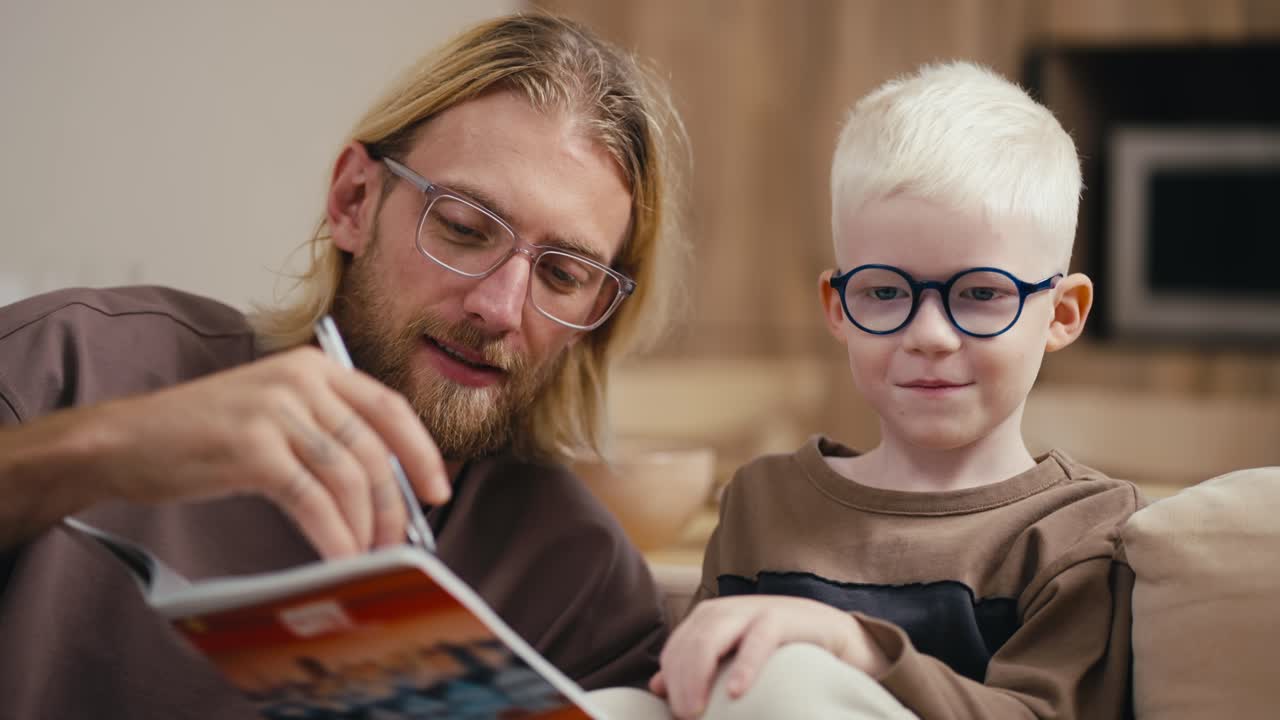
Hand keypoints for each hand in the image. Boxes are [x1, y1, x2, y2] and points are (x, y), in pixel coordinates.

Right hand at [19, 346, 448, 556]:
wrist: (123, 440)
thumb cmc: (200, 436)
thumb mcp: (273, 413)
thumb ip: (326, 433)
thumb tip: (384, 487)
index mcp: (314, 366)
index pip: (389, 406)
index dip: (421, 451)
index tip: (437, 491)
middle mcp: (300, 380)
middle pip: (373, 447)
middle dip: (393, 502)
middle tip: (398, 542)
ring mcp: (276, 411)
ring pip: (349, 475)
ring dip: (365, 525)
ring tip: (366, 557)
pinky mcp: (252, 448)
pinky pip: (313, 499)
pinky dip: (334, 535)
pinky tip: (339, 558)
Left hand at [650, 595, 886, 718]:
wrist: (840, 636)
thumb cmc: (783, 654)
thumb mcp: (735, 662)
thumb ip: (700, 670)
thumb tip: (658, 686)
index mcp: (714, 618)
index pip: (678, 646)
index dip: (671, 678)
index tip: (673, 713)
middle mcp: (731, 609)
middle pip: (692, 638)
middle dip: (681, 678)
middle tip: (683, 716)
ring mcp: (758, 609)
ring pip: (715, 632)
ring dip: (700, 672)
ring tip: (697, 709)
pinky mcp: (786, 618)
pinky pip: (761, 638)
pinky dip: (746, 665)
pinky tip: (737, 692)